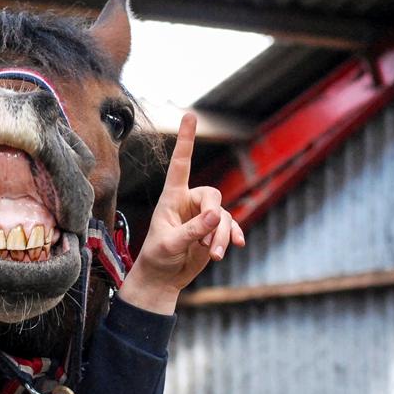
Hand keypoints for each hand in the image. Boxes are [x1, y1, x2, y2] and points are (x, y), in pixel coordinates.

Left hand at [117, 113, 244, 314]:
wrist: (163, 278)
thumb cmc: (158, 257)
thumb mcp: (170, 244)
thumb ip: (193, 230)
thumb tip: (218, 214)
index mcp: (171, 198)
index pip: (180, 164)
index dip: (187, 140)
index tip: (191, 115)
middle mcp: (188, 202)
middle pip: (212, 195)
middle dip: (214, 219)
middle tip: (208, 244)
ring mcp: (203, 216)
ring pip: (224, 215)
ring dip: (221, 235)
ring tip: (214, 255)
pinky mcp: (213, 230)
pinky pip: (230, 225)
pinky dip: (232, 236)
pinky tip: (235, 246)